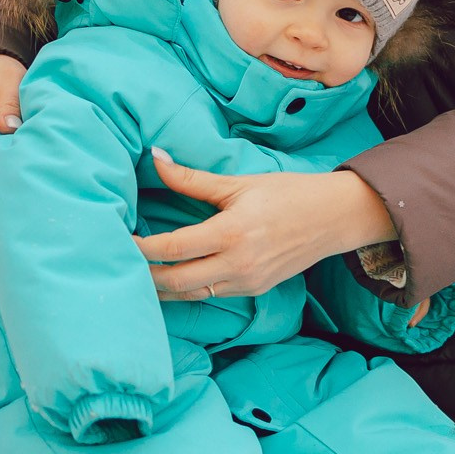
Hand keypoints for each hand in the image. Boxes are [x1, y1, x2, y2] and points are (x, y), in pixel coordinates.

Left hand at [138, 154, 396, 300]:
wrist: (334, 218)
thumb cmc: (288, 194)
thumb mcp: (239, 183)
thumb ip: (192, 178)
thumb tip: (155, 158)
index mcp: (231, 232)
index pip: (172, 247)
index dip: (142, 247)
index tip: (122, 239)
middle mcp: (237, 263)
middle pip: (174, 280)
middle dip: (143, 274)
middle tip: (120, 261)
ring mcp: (246, 281)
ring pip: (190, 294)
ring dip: (161, 288)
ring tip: (137, 276)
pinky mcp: (254, 290)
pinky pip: (210, 295)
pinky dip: (186, 290)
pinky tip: (170, 280)